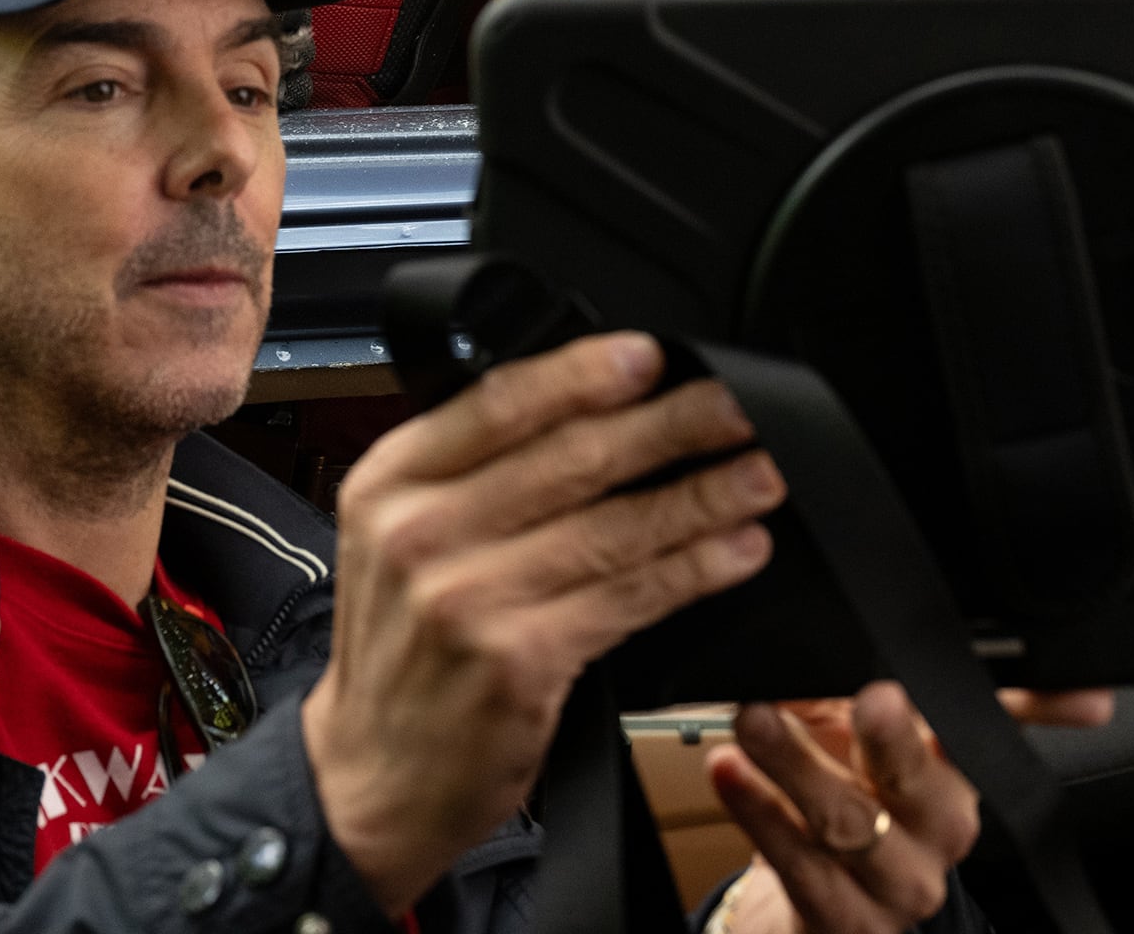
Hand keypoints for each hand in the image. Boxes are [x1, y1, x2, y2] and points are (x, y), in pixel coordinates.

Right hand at [301, 333, 782, 913]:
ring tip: (762, 472)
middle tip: (739, 402)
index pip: (501, 403)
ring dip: (702, 495)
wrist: (370, 779)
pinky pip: (628, 598)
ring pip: (612, 527)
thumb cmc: (406, 652)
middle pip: (571, 457)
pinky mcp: (517, 662)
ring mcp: (467, 599)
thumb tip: (596, 407)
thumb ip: (474, 474)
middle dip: (670, 424)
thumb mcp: (402, 540)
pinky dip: (694, 569)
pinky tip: (738, 549)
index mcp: (392, 481)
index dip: (585, 373)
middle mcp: (421, 533)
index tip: (653, 354)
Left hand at [703, 686, 1112, 933]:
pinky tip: (731, 772)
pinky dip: (760, 815)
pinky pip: (802, 868)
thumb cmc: (871, 791)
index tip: (920, 687)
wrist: (832, 898)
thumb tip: (1096, 695)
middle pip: (916, 786)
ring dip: (797, 768)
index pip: (986, 733)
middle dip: (888, 741)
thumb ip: (992, 692)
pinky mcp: (844, 923)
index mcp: (963, 777)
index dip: (975, 714)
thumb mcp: (919, 737)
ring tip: (757, 720)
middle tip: (860, 697)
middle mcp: (938, 837)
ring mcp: (892, 886)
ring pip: (848, 826)